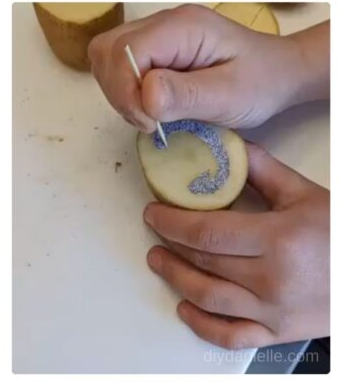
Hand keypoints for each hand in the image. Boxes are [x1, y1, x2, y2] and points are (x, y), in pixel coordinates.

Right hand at [88, 4, 328, 131]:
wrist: (278, 73)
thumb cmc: (261, 84)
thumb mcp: (230, 96)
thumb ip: (186, 95)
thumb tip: (145, 96)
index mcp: (181, 28)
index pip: (125, 52)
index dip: (126, 91)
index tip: (151, 122)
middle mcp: (162, 24)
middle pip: (107, 51)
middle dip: (119, 92)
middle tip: (150, 120)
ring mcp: (155, 34)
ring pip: (106, 58)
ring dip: (119, 93)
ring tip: (151, 115)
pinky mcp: (153, 49)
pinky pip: (118, 66)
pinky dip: (124, 91)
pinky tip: (150, 106)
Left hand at [143, 143, 328, 348]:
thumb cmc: (344, 234)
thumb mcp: (307, 195)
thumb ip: (264, 171)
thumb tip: (228, 148)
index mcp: (278, 239)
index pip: (207, 232)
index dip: (172, 223)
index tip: (153, 212)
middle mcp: (271, 280)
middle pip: (203, 261)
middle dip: (171, 245)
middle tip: (155, 230)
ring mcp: (273, 312)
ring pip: (208, 298)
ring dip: (176, 279)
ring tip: (159, 261)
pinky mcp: (277, 334)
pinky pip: (230, 337)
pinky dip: (202, 326)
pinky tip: (185, 308)